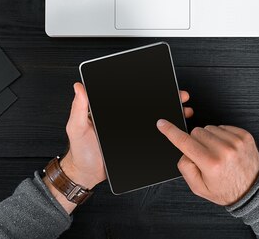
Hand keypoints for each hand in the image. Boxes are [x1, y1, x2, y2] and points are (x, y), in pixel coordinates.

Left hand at [55, 83, 194, 189]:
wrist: (86, 174)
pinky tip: (173, 131)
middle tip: (179, 96)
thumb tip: (78, 87)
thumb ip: (78, 108)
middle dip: (165, 99)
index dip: (146, 89)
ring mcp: (131, 131)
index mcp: (109, 110)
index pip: (130, 95)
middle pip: (146, 106)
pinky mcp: (136, 144)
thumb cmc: (80, 151)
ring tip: (182, 110)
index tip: (160, 85)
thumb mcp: (76, 127)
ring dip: (169, 114)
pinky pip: (151, 137)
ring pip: (153, 120)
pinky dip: (164, 134)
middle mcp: (122, 118)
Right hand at [157, 120, 258, 205]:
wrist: (253, 189)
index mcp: (211, 164)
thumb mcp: (200, 188)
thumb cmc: (226, 189)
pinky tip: (226, 149)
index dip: (170, 131)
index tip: (162, 123)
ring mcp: (236, 141)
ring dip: (209, 138)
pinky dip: (221, 136)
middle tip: (204, 156)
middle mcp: (224, 150)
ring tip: (217, 153)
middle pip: (196, 132)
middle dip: (195, 142)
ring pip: (209, 128)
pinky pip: (223, 127)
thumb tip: (183, 150)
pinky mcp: (244, 135)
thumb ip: (186, 168)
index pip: (185, 142)